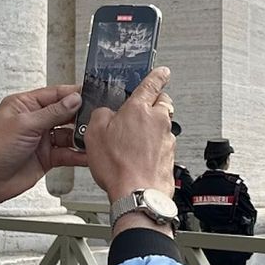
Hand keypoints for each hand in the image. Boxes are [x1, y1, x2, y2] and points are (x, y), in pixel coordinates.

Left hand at [0, 85, 89, 209]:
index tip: (91, 95)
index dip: (73, 94)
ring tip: (93, 137)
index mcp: (24, 105)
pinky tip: (87, 155)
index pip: (54, 94)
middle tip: (97, 117)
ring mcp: (41, 139)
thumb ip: (52, 112)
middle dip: (80, 116)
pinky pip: (67, 153)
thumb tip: (73, 99)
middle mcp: (34, 120)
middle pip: (64, 113)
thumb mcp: (25, 124)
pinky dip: (77, 154)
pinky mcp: (46, 157)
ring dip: (80, 136)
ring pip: (68, 134)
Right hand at [84, 67, 175, 201]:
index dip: (157, 75)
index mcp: (140, 109)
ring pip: (163, 125)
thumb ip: (101, 115)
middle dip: (155, 102)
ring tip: (133, 141)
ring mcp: (167, 139)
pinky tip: (139, 157)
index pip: (152, 83)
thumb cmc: (119, 166)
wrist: (137, 193)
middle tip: (142, 108)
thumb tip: (106, 113)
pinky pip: (162, 145)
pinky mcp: (170, 156)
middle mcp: (158, 121)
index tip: (162, 71)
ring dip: (152, 129)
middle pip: (163, 103)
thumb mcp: (94, 133)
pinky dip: (153, 147)